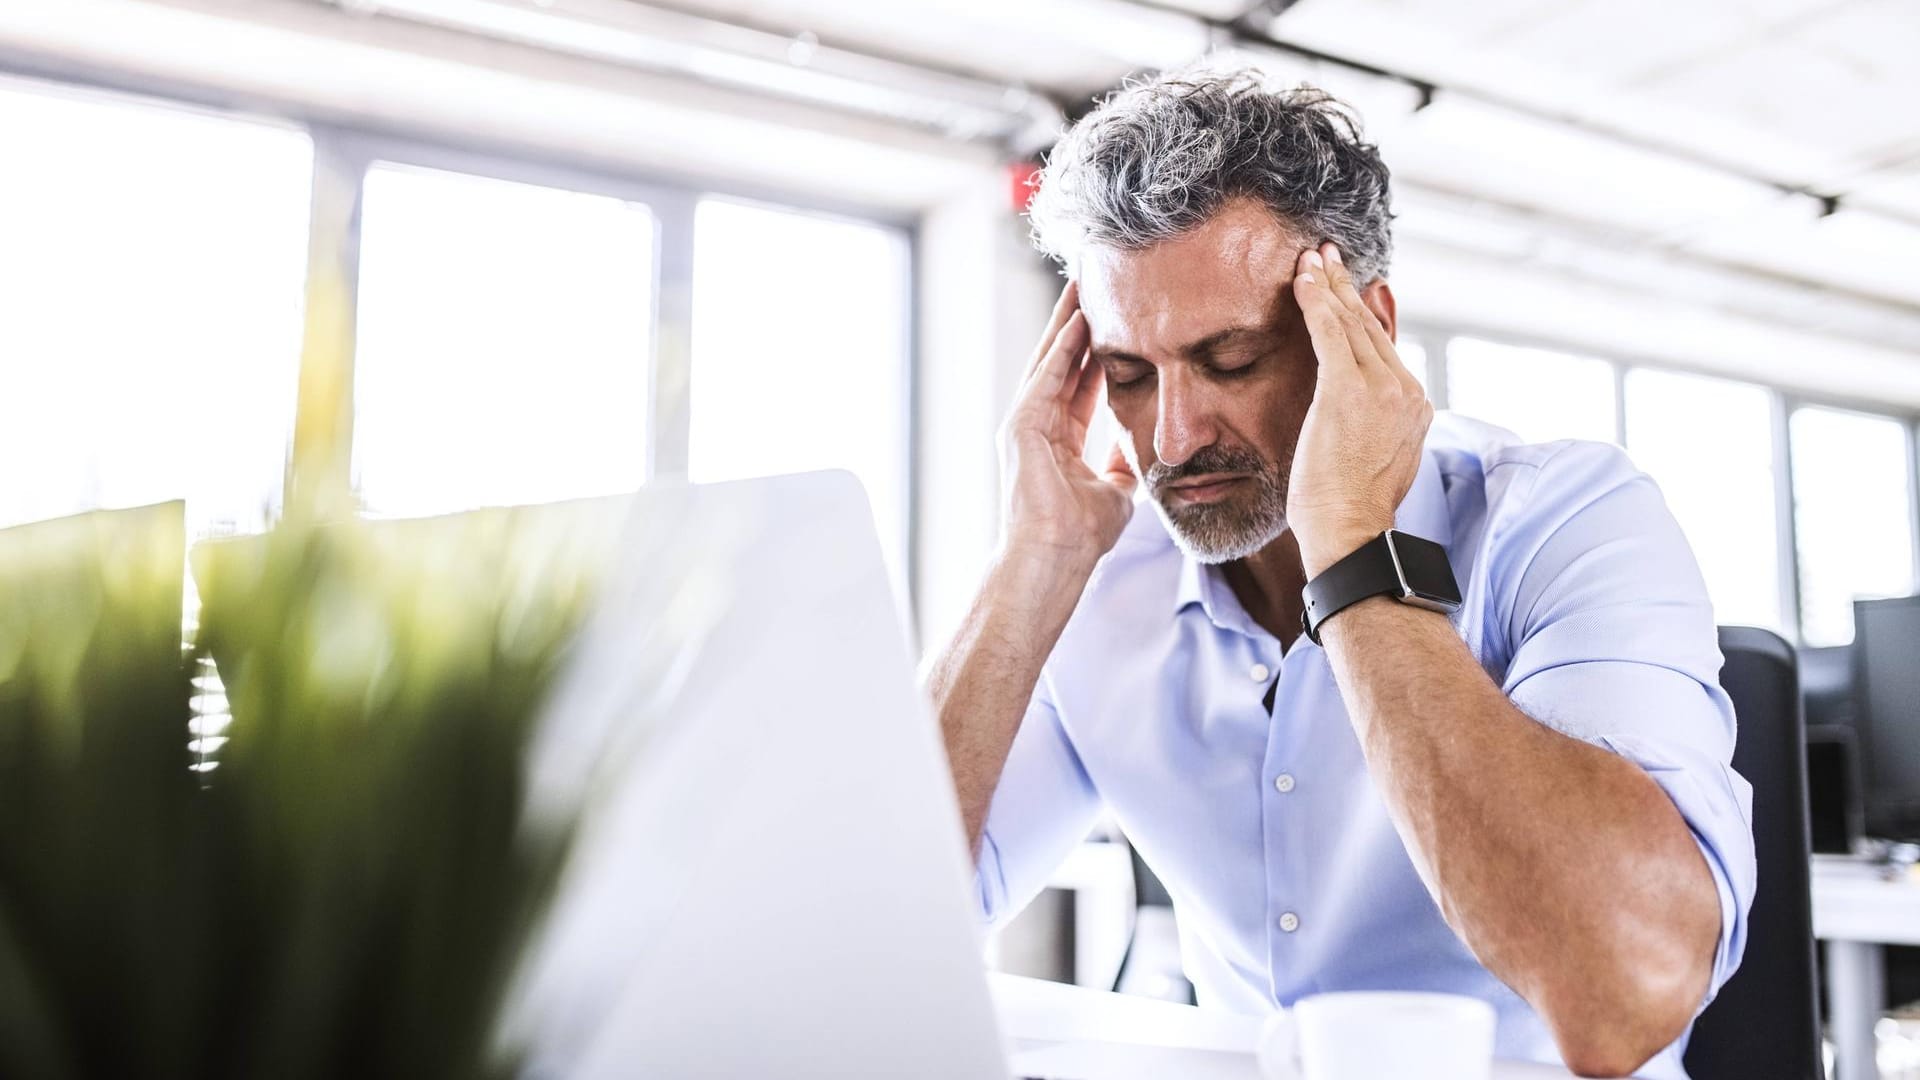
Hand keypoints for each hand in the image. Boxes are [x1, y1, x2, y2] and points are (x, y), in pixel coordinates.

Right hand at [996, 281, 1137, 571]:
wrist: (1056, 559)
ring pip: (1051, 360)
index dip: (1100, 348)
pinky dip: (1062, 347)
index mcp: (1059, 438)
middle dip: (1080, 322)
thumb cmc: (1081, 536)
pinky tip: (1079, 318)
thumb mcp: (1117, 488)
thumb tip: (1143, 442)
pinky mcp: (1020, 426)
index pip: (1083, 381)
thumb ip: (1122, 460)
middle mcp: (1038, 424)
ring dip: (1068, 321)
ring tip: (1084, 284)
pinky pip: (1045, 376)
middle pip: (1063, 361)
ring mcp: (1025, 423)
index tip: (1119, 317)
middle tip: (1097, 283)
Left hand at [1287, 242, 1432, 577]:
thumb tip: (1363, 413)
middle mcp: (1406, 390)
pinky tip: (1302, 278)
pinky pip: (1329, 332)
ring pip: (1351, 323)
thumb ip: (1376, 426)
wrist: (1351, 531)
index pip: (1385, 347)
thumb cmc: (1351, 509)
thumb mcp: (1376, 459)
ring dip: (1329, 284)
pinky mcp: (1349, 390)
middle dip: (1346, 287)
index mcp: (1413, 406)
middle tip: (1327, 254)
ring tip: (1311, 257)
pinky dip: (1316, 301)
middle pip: (1371, 327)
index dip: (1363, 311)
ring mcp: (1381, 388)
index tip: (1349, 286)